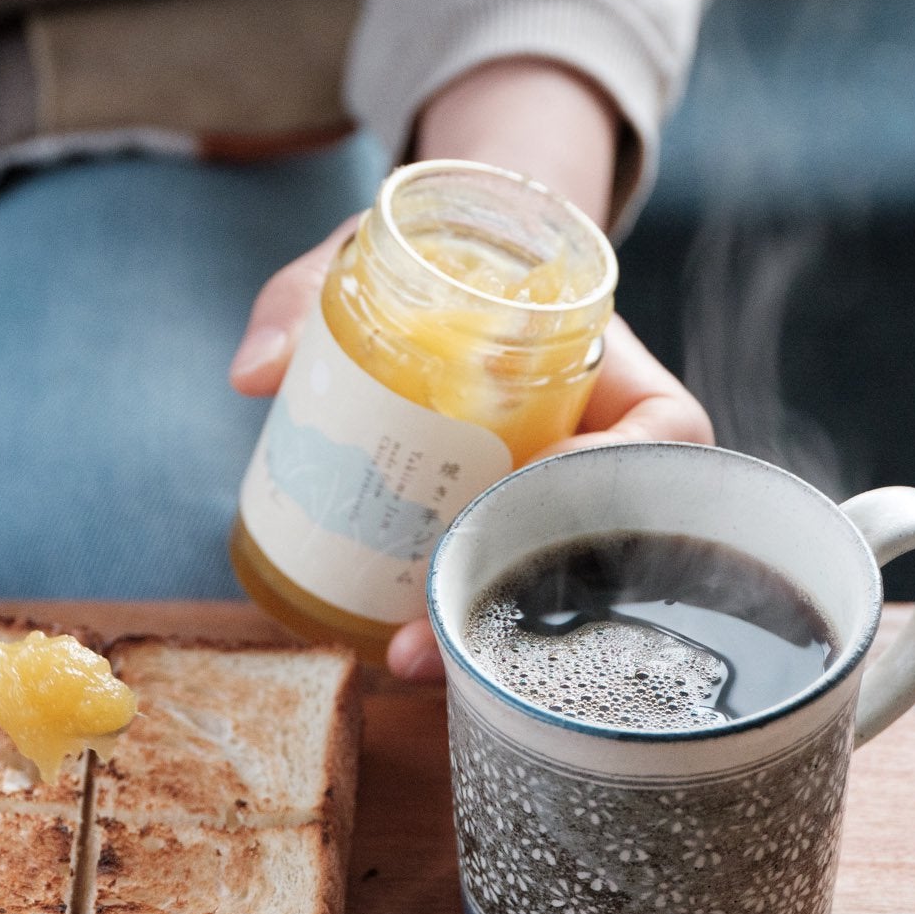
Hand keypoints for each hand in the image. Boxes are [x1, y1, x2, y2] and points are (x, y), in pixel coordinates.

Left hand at [229, 59, 712, 680]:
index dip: (605, 472)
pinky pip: (517, 602)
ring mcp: (569, 512)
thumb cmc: (440, 267)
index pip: (662, 435)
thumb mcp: (376, 254)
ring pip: (564, 591)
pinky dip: (469, 632)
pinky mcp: (521, 547)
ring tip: (402, 658)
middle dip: (522, 594)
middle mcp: (610, 456)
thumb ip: (307, 298)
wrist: (460, 289)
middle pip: (609, 542)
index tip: (520, 495)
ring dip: (488, 633)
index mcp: (617, 376)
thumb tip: (252, 372)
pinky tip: (407, 659)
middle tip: (427, 628)